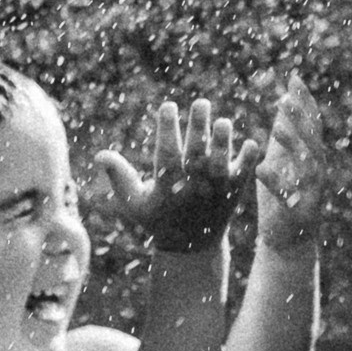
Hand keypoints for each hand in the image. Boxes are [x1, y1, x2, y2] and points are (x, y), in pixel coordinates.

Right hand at [93, 98, 257, 255]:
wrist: (191, 247)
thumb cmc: (157, 217)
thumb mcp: (134, 202)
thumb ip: (119, 177)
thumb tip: (100, 155)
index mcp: (167, 187)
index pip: (167, 154)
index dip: (167, 129)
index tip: (168, 105)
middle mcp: (192, 187)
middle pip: (196, 155)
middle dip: (199, 129)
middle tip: (201, 103)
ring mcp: (215, 190)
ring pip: (220, 164)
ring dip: (224, 143)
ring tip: (223, 122)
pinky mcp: (233, 192)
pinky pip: (244, 175)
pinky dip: (249, 161)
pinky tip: (252, 143)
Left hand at [253, 73, 329, 254]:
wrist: (287, 240)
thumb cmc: (283, 195)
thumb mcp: (284, 159)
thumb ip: (287, 132)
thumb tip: (287, 98)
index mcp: (311, 155)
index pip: (313, 123)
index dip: (305, 101)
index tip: (294, 78)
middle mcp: (316, 170)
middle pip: (313, 139)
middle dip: (301, 119)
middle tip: (286, 99)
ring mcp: (311, 191)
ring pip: (306, 165)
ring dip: (292, 146)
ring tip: (275, 129)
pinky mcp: (299, 211)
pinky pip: (288, 195)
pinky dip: (275, 182)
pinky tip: (260, 169)